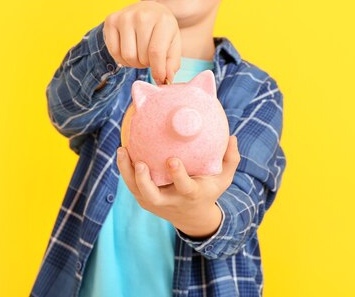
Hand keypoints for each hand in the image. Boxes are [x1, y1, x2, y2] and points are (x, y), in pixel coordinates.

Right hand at [103, 0, 181, 83]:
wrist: (148, 10)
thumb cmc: (163, 30)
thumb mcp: (174, 44)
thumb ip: (172, 63)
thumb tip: (166, 79)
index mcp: (163, 20)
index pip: (156, 52)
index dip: (157, 70)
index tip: (159, 78)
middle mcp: (142, 16)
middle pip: (141, 56)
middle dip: (146, 64)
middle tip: (150, 59)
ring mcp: (124, 17)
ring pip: (127, 55)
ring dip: (134, 63)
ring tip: (140, 55)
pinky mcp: (111, 20)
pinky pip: (113, 51)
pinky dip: (122, 58)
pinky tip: (130, 51)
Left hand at [116, 136, 240, 238]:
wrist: (193, 217)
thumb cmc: (209, 190)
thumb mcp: (224, 179)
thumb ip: (231, 159)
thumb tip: (232, 137)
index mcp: (191, 195)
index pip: (183, 187)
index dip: (177, 175)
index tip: (172, 159)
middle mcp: (171, 201)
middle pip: (152, 195)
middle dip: (144, 181)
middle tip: (141, 163)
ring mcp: (155, 202)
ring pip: (137, 190)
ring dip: (128, 172)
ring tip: (122, 150)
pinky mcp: (145, 200)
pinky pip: (132, 185)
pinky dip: (126, 170)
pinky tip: (122, 151)